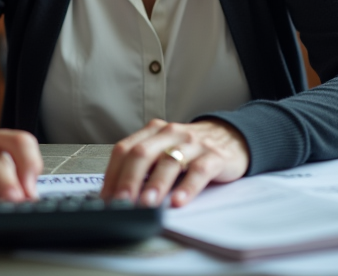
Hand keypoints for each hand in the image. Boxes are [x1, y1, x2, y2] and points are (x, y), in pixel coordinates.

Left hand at [100, 119, 248, 208]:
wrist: (231, 137)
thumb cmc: (190, 150)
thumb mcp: (164, 150)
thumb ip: (143, 167)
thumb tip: (116, 195)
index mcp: (153, 131)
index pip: (124, 149)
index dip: (112, 174)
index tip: (106, 198)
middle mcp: (170, 133)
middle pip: (142, 154)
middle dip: (128, 180)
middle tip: (121, 202)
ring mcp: (193, 144)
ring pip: (169, 162)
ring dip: (155, 185)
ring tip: (146, 204)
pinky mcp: (214, 157)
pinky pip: (199, 171)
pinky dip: (187, 187)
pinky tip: (178, 201)